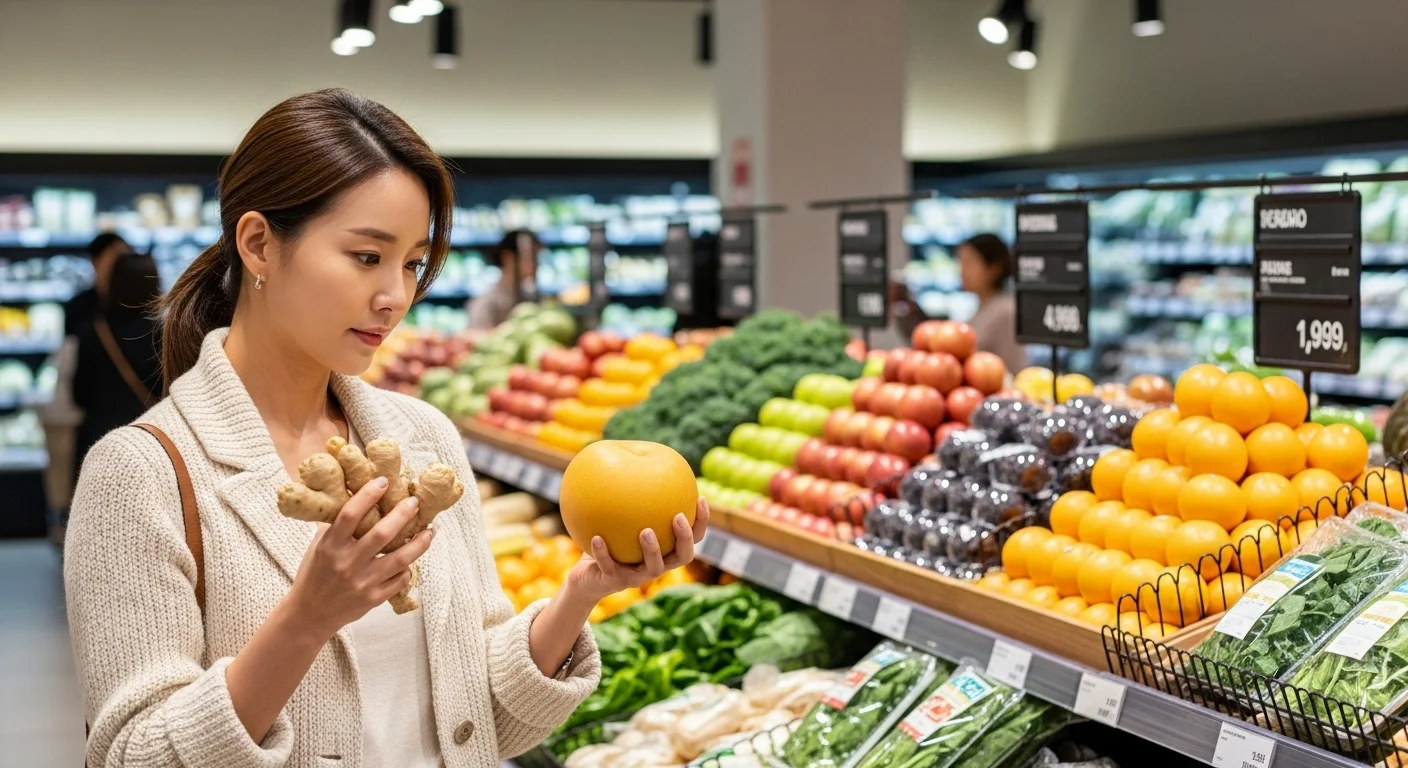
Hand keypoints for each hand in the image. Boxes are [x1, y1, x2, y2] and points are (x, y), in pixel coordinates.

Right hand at [284, 477, 434, 640]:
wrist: (310, 614)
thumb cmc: (315, 574)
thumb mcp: (318, 547)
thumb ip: (336, 525)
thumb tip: (356, 496)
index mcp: (330, 546)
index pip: (350, 515)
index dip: (368, 495)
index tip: (384, 481)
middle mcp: (346, 563)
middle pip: (381, 534)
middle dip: (402, 515)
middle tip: (415, 502)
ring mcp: (362, 583)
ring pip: (399, 559)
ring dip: (419, 543)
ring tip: (430, 531)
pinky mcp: (373, 598)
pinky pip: (400, 580)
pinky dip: (408, 568)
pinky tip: (413, 558)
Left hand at [566, 498, 710, 602]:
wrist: (587, 575)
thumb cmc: (609, 540)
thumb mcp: (619, 518)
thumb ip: (630, 497)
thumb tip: (632, 455)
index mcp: (665, 550)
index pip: (692, 538)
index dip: (701, 522)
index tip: (700, 499)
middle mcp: (657, 565)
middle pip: (682, 556)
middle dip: (684, 538)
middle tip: (678, 517)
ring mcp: (637, 576)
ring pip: (653, 568)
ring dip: (652, 549)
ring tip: (645, 531)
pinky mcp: (615, 582)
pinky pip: (610, 567)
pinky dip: (603, 553)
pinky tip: (596, 537)